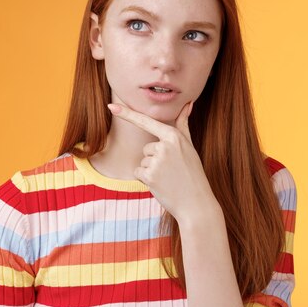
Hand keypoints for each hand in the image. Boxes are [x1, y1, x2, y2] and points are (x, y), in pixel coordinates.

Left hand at [107, 100, 219, 225]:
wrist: (196, 203)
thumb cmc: (193, 173)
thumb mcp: (189, 146)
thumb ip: (183, 124)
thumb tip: (189, 103)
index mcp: (174, 136)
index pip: (147, 122)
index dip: (127, 114)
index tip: (111, 106)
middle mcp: (164, 146)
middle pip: (146, 148)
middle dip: (155, 159)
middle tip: (173, 170)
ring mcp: (157, 161)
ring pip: (142, 161)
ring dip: (151, 171)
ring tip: (169, 178)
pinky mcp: (149, 176)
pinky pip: (138, 172)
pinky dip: (146, 179)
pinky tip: (161, 184)